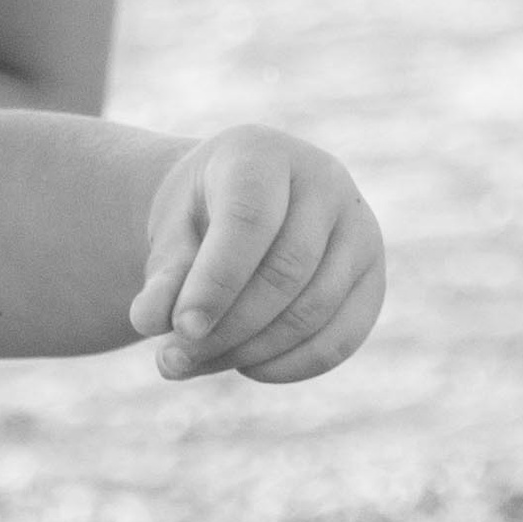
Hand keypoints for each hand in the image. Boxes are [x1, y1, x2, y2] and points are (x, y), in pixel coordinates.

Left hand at [130, 125, 384, 382]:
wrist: (237, 205)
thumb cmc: (198, 218)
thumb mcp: (169, 234)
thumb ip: (161, 276)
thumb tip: (149, 322)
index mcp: (263, 154)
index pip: (248, 221)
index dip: (215, 282)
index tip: (180, 329)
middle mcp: (324, 182)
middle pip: (286, 270)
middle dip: (228, 327)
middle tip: (175, 359)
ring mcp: (360, 228)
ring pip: (314, 309)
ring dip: (253, 351)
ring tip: (197, 364)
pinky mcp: (373, 276)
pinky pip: (343, 336)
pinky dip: (292, 365)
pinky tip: (246, 367)